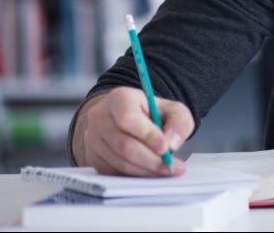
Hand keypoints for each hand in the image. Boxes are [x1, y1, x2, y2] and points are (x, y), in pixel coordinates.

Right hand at [72, 87, 194, 176]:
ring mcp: (93, 139)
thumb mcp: (173, 110)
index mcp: (120, 98)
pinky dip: (136, 175)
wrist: (129, 119)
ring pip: (120, 161)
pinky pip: (114, 171)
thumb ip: (180, 122)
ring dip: (146, 170)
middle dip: (151, 160)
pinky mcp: (93, 157)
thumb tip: (172, 143)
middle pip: (124, 145)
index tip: (165, 147)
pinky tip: (151, 172)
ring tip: (166, 170)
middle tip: (171, 166)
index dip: (147, 135)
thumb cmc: (151, 113)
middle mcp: (101, 117)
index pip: (128, 118)